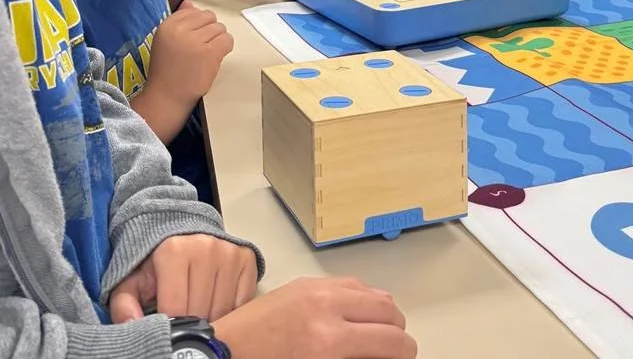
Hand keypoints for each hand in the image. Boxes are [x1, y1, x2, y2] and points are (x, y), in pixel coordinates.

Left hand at [110, 234, 256, 323]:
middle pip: (201, 312)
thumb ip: (124, 304)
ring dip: (210, 318)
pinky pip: (242, 302)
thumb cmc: (157, 261)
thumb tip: (131, 326)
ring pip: (223, 310)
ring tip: (196, 308)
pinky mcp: (247, 258)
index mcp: (174, 250)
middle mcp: (205, 248)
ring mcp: (229, 253)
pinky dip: (230, 310)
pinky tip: (215, 301)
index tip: (166, 325)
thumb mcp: (133, 281)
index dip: (169, 326)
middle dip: (190, 323)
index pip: (176, 310)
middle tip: (181, 318)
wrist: (183, 230)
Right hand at [147, 0, 232, 106]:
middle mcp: (181, 30)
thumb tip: (190, 3)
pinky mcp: (209, 53)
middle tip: (204, 46)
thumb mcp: (165, 40)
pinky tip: (217, 56)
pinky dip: (226, 47)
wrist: (167, 96)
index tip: (194, 39)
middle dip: (210, 30)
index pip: (193, 11)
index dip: (198, 25)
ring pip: (220, 28)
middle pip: (209, 17)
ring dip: (218, 39)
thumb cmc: (167, 69)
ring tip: (208, 53)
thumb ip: (178, 20)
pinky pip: (227, 40)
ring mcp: (196, 41)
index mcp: (168, 25)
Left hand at [212, 277, 415, 358]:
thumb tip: (381, 354)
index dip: (406, 354)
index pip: (393, 341)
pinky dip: (361, 299)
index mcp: (331, 341)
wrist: (226, 351)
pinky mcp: (307, 281)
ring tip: (374, 334)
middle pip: (389, 310)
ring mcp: (317, 288)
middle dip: (397, 333)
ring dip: (381, 313)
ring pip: (373, 291)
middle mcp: (328, 307)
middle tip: (390, 351)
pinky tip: (353, 317)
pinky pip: (350, 283)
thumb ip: (356, 358)